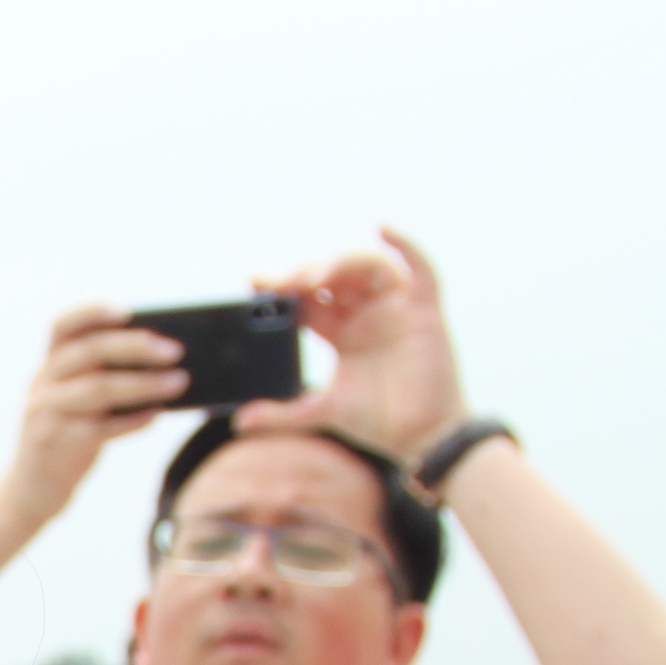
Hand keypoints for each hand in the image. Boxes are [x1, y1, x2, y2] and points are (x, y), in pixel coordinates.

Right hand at [0, 302, 189, 519]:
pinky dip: (134, 420)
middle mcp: (43, 384)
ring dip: (144, 383)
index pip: (62, 325)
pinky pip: (103, 427)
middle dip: (135, 346)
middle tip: (175, 350)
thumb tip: (159, 360)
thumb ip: (99, 378)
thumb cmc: (66, 437)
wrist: (31, 490)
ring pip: (99, 388)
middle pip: (89, 351)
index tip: (128, 311)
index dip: (92, 311)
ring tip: (180, 382)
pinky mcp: (59, 444)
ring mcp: (47, 414)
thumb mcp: (71, 401)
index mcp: (47, 366)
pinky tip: (157, 415)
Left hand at [237, 224, 465, 467]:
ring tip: (315, 276)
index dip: (283, 287)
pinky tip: (382, 227)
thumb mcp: (322, 412)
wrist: (420, 437)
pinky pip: (420, 268)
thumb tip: (241, 421)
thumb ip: (282, 414)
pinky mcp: (424, 310)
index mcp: (340, 331)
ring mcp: (395, 308)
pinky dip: (405, 244)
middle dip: (305, 274)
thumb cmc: (377, 420)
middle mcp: (365, 313)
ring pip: (367, 266)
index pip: (308, 299)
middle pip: (333, 277)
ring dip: (340, 263)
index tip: (254, 281)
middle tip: (279, 282)